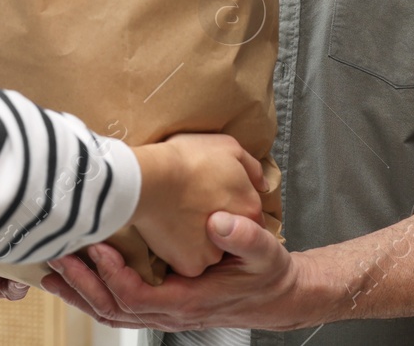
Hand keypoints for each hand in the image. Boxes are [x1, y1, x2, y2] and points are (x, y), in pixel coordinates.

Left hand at [43, 212, 326, 331]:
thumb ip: (246, 239)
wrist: (274, 297)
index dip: (114, 276)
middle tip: (58, 256)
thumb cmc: (267, 275)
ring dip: (80, 292)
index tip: (98, 248)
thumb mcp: (267, 255)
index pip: (138, 297)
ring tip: (51, 271)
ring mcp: (161, 312)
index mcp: (189, 301)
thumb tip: (221, 223)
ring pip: (110, 311)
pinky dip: (92, 293)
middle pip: (113, 307)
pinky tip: (75, 279)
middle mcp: (169, 312)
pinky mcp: (158, 304)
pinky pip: (117, 306)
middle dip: (83, 284)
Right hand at [129, 132, 265, 275]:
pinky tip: (167, 230)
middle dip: (217, 225)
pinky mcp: (191, 266)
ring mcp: (213, 253)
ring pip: (207, 250)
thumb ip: (251, 168)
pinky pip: (186, 261)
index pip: (248, 215)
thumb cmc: (187, 159)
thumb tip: (262, 183)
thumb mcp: (228, 147)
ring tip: (177, 217)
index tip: (212, 198)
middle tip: (194, 206)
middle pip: (229, 235)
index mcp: (250, 208)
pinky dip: (178, 250)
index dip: (229, 205)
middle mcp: (237, 235)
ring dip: (197, 239)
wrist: (150, 178)